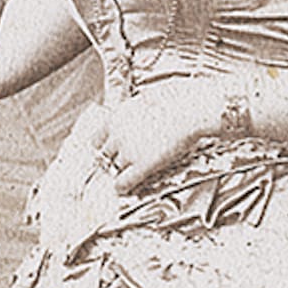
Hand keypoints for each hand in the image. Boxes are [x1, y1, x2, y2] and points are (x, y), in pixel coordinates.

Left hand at [92, 82, 217, 192]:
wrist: (190, 108)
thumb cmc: (178, 99)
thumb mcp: (148, 98)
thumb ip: (138, 111)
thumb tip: (141, 110)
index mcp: (117, 117)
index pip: (97, 139)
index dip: (105, 147)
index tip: (110, 150)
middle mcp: (118, 134)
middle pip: (105, 155)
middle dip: (113, 159)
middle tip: (120, 163)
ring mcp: (129, 151)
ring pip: (115, 168)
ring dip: (120, 171)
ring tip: (127, 174)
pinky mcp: (143, 165)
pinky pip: (124, 182)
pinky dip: (122, 186)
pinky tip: (123, 189)